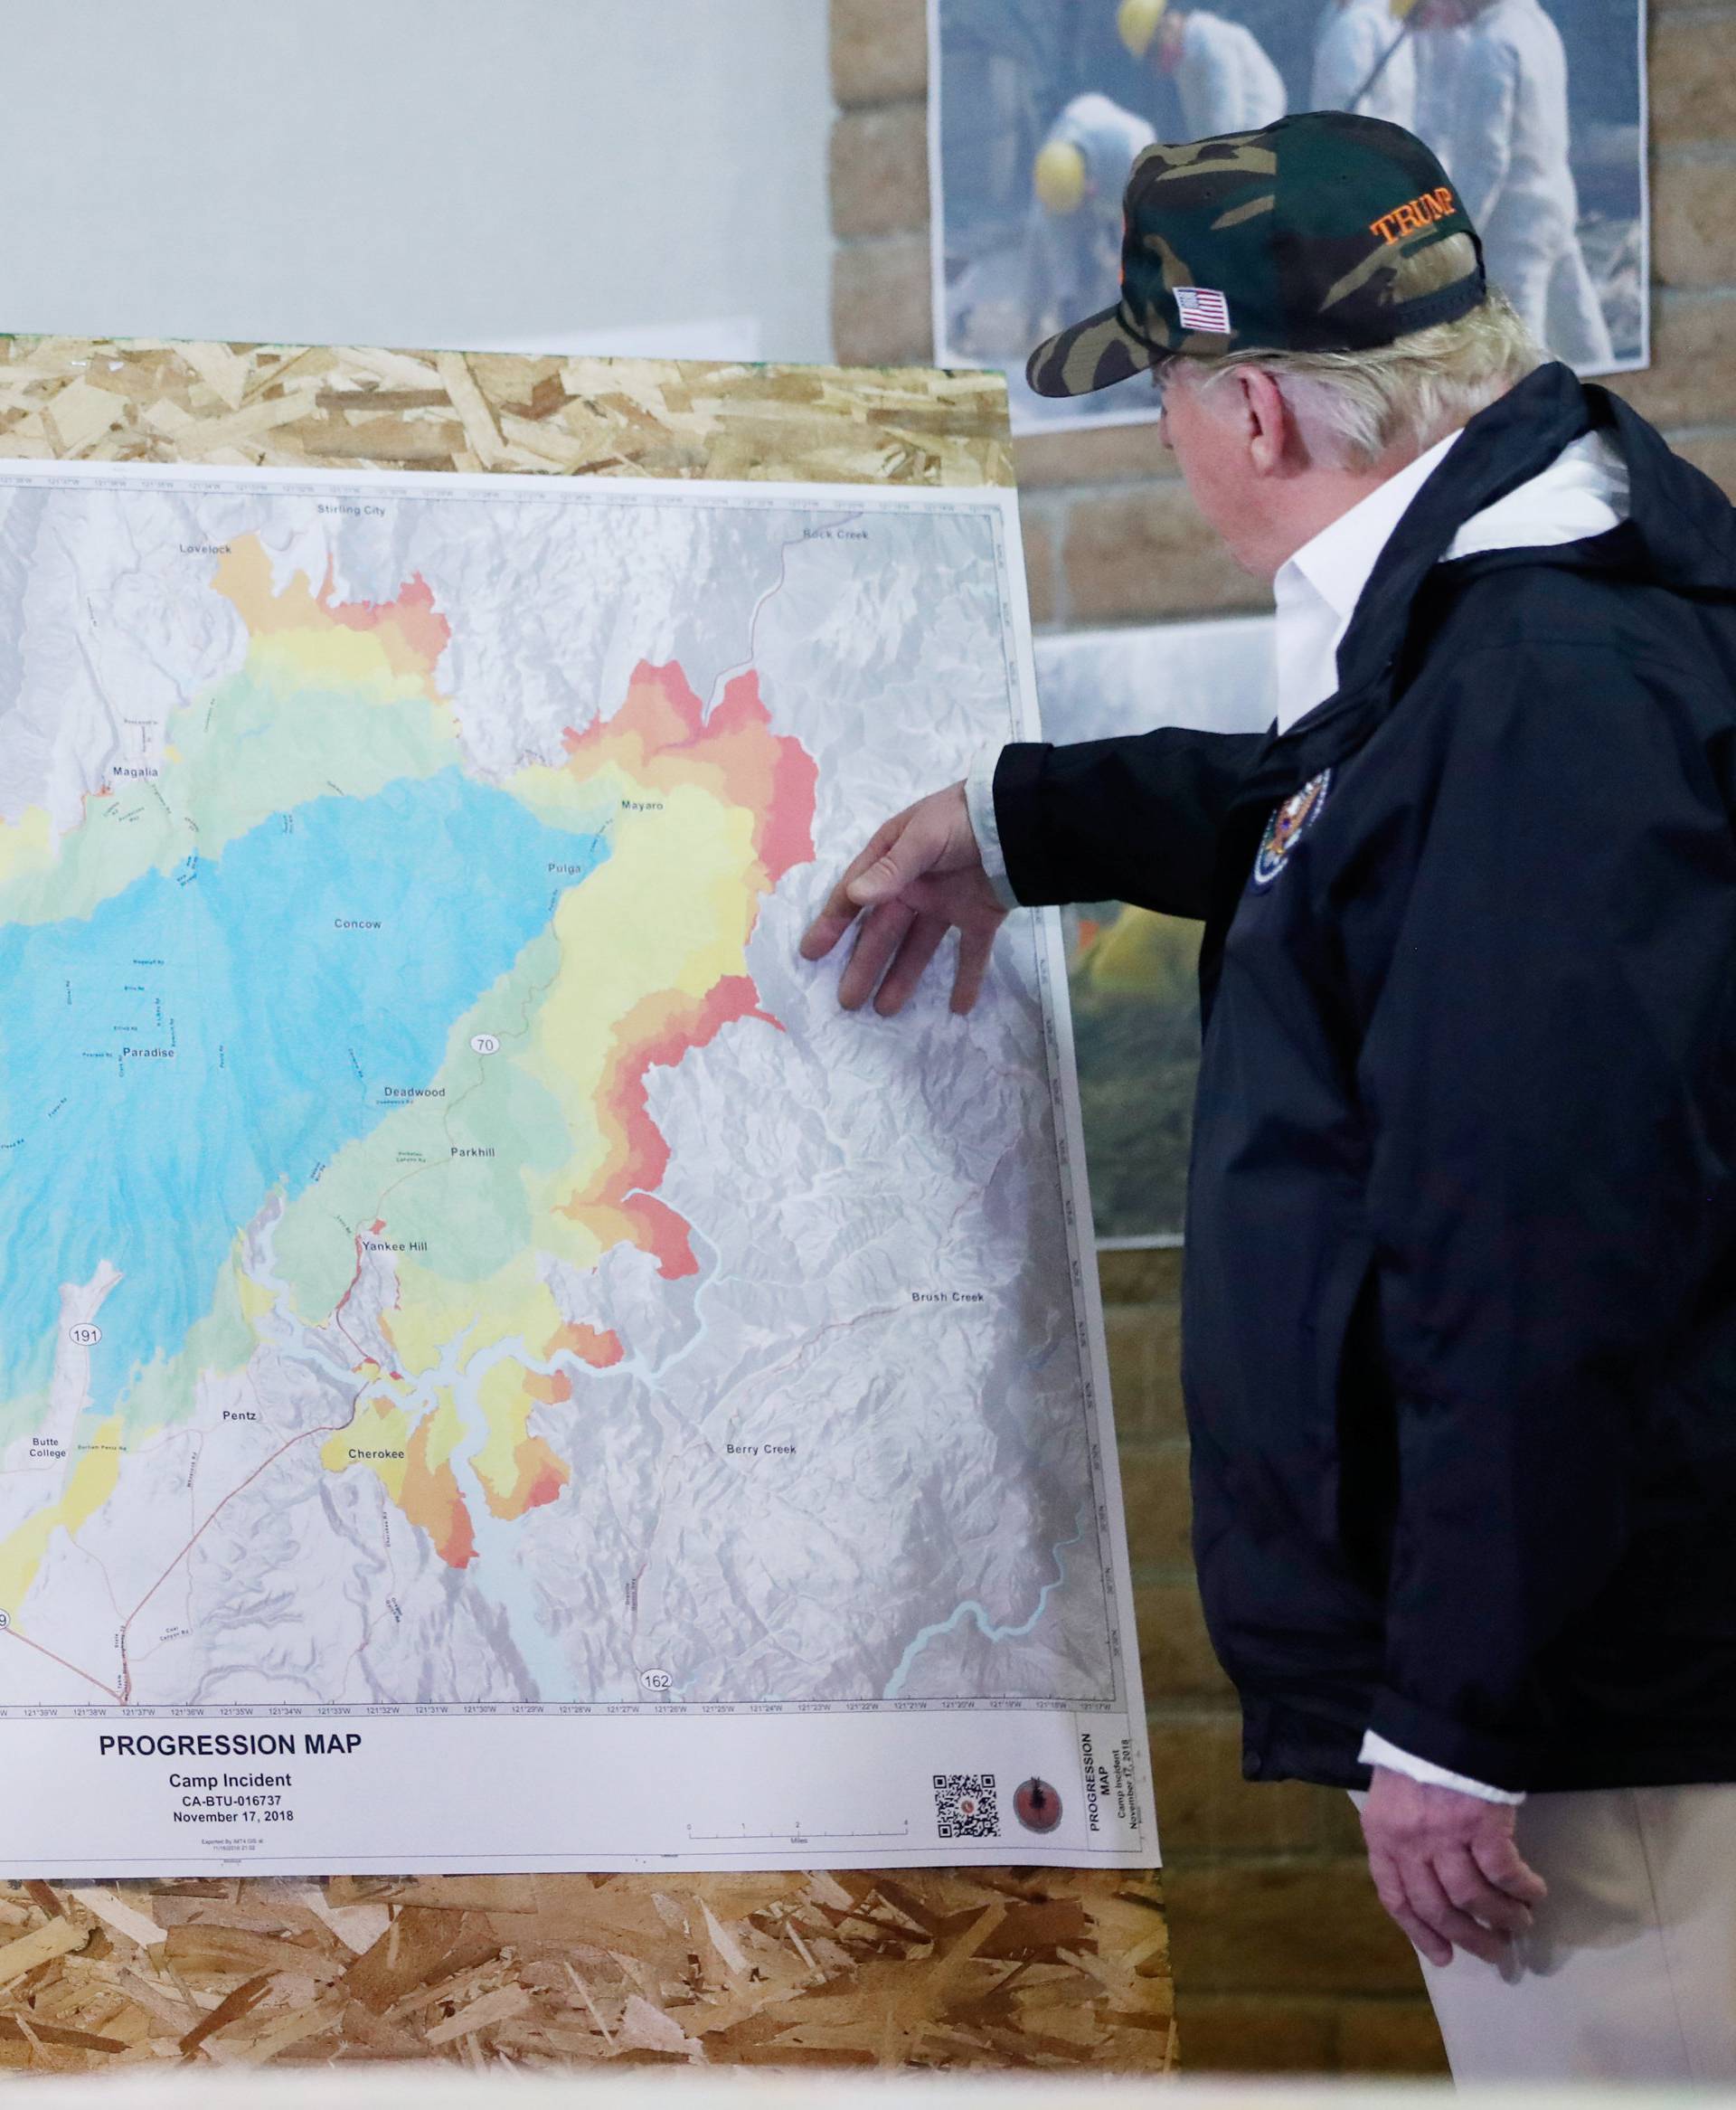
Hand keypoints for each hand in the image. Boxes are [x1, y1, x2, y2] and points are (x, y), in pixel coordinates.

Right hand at [799, 783, 1007, 1015]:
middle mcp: (915, 885)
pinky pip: (971, 953)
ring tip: (886, 1011)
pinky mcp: (980, 916)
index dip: (832, 925)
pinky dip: (967, 980)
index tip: (811, 954)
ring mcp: (947, 902)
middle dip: (865, 965)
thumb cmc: (962, 819)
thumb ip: (891, 869)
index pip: (855, 898)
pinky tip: (959, 1008)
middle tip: (848, 1002)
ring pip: (920, 947)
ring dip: (902, 977)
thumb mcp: (923, 837)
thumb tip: (855, 897)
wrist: (1021, 818)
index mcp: (893, 860)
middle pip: (884, 931)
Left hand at [1361, 1767, 1547, 1967]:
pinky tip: (1535, 1892)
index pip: (1396, 1898)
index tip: (1445, 1957)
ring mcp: (1445, 1836)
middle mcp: (1409, 1842)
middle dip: (1469, 1938)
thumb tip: (1425, 1885)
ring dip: (1502, 1918)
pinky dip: (1522, 1889)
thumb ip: (1400, 1839)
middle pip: (1439, 1908)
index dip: (1421, 1933)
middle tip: (1495, 1952)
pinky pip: (1505, 1873)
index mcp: (1381, 1836)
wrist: (1440, 1714)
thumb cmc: (1414, 1756)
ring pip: (1474, 1898)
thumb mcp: (1390, 1799)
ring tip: (1521, 1924)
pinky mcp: (1481, 1825)